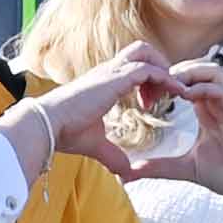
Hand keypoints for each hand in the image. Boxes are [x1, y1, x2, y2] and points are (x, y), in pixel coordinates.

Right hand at [24, 44, 178, 177]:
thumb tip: (125, 172)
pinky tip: (175, 92)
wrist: (48, 125)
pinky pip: (148, 70)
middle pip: (141, 50)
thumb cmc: (65, 132)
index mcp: (103, 81)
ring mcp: (111, 71)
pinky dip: (166, 78)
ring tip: (170, 92)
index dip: (148, 80)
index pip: (132, 66)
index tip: (152, 103)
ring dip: (163, 68)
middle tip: (163, 94)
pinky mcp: (115, 78)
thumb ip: (113, 155)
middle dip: (158, 65)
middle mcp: (108, 71)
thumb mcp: (96, 144)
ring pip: (146, 52)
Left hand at [117, 54, 222, 218]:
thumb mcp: (185, 167)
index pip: (184, 80)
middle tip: (152, 88)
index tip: (144, 95)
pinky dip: (204, 88)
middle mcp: (219, 101)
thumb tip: (129, 173)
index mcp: (206, 108)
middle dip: (172, 72)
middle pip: (195, 68)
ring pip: (211, 71)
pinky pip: (222, 90)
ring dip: (189, 74)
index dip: (163, 81)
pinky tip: (187, 97)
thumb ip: (159, 166)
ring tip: (169, 87)